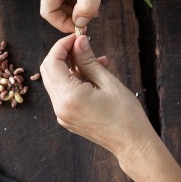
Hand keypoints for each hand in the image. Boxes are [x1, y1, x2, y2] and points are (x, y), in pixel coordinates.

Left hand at [40, 34, 154, 159]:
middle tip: (83, 46)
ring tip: (96, 62)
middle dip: (63, 54)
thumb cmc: (126, 114)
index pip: (52, 62)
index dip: (62, 46)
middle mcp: (60, 107)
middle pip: (48, 71)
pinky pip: (63, 94)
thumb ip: (88, 60)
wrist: (132, 143)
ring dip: (70, 67)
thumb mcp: (108, 81)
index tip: (77, 38)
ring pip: (55, 82)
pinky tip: (93, 77)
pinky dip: (73, 81)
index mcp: (69, 96)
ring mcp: (62, 115)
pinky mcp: (67, 118)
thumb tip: (79, 41)